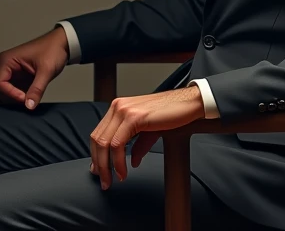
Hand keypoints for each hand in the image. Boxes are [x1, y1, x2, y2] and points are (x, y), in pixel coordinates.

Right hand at [0, 27, 68, 108]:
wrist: (62, 44)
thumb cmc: (53, 49)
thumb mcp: (46, 70)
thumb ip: (37, 89)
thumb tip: (29, 105)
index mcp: (7, 60)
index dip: (10, 94)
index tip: (24, 98)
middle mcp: (5, 65)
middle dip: (9, 98)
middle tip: (25, 99)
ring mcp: (11, 72)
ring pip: (3, 93)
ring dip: (14, 99)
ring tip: (30, 98)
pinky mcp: (18, 78)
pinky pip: (12, 92)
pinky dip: (19, 97)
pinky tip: (31, 96)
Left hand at [89, 87, 203, 188]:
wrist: (188, 104)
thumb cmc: (170, 114)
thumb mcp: (149, 131)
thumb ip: (139, 145)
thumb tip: (133, 161)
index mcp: (119, 107)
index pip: (99, 134)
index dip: (96, 155)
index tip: (99, 172)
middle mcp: (118, 106)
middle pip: (97, 139)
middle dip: (99, 164)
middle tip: (105, 182)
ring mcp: (124, 110)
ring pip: (105, 143)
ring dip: (106, 166)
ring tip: (113, 180)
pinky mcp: (133, 116)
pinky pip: (117, 144)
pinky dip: (118, 162)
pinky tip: (123, 172)